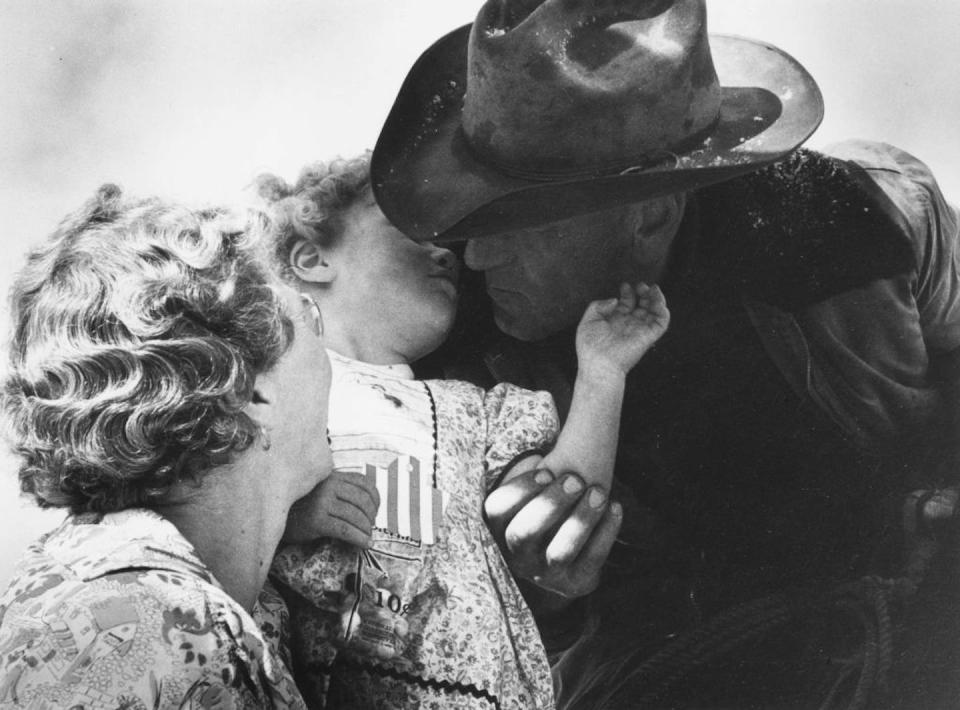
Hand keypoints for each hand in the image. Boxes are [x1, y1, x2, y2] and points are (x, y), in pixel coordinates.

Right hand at [284, 470, 379, 546]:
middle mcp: (329, 485)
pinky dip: (358, 538)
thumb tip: (370, 507)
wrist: (275, 515)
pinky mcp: (316, 520)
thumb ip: (341, 490)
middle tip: (370, 529)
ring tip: (368, 539)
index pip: (365, 483)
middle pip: (363, 501)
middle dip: (371, 517)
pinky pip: (345, 529)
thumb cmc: (302, 504)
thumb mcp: (322, 489)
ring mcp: (322, 502)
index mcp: (333, 475)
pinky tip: (364, 544)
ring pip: (355, 516)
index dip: (376, 499)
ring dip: (366, 530)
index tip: (376, 512)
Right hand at [485, 466, 621, 599]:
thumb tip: (550, 458)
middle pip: (523, 533)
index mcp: (499, 532)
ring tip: (598, 492)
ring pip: (559, 552)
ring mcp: (545, 576)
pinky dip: (606, 531)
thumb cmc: (549, 509)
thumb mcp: (534, 495)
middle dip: (551, 504)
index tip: (546, 470)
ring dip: (580, 520)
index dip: (520, 490)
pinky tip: (615, 506)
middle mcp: (517, 558)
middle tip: (575, 480)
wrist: (569, 554)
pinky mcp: (575, 584)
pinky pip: (592, 560)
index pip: (496, 511)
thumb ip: (536, 477)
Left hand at [576, 282, 668, 376]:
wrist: (599, 364)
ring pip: (654, 311)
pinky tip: (657, 301)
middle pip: (641, 305)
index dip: (627, 293)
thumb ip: (598, 306)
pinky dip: (663, 310)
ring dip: (656, 298)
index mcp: (614, 321)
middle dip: (643, 292)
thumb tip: (615, 299)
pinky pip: (662, 322)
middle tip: (641, 285)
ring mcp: (639, 330)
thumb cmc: (590, 346)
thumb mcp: (588, 321)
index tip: (625, 285)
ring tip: (652, 288)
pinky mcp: (649, 336)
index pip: (626, 304)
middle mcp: (628, 325)